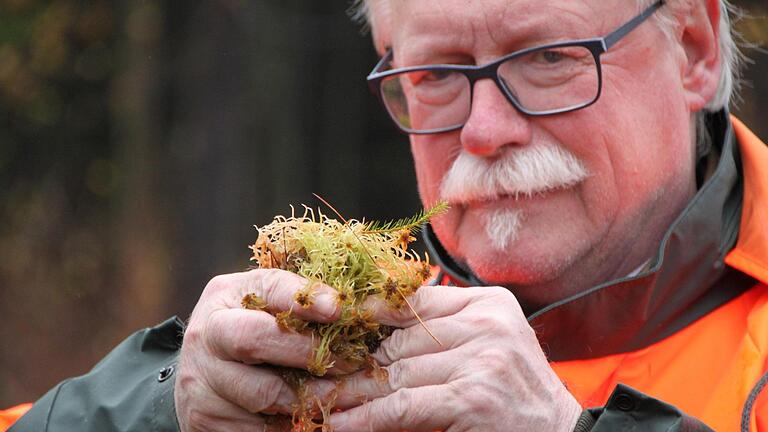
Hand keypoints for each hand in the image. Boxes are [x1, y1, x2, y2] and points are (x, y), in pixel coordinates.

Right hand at [174, 269, 339, 431]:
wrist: (200, 370)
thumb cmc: (247, 326)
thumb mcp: (264, 302)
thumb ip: (298, 299)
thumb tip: (348, 306)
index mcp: (225, 294)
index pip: (267, 288)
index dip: (304, 298)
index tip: (338, 309)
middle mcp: (206, 334)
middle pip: (253, 340)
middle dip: (306, 352)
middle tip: (350, 362)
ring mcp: (201, 380)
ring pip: (261, 394)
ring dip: (308, 396)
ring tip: (342, 393)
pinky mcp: (205, 418)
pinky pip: (257, 426)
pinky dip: (291, 422)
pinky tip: (314, 415)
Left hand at [326, 285, 581, 431]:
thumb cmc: (515, 396)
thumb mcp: (486, 348)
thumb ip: (442, 331)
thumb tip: (372, 324)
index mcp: (488, 303)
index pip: (413, 301)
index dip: (369, 316)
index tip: (331, 328)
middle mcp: (487, 324)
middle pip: (400, 337)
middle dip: (355, 359)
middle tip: (314, 370)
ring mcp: (483, 359)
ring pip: (396, 372)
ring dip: (352, 391)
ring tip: (315, 400)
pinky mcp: (472, 398)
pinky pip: (403, 405)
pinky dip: (367, 417)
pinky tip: (340, 423)